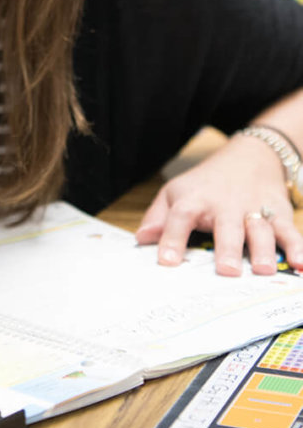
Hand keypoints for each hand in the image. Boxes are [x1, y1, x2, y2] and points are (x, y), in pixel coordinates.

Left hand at [135, 134, 302, 275]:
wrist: (248, 156)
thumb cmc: (205, 183)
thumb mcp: (176, 192)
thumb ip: (158, 217)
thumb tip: (141, 239)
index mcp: (195, 200)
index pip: (180, 216)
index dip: (171, 238)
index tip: (166, 261)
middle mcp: (225, 205)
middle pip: (225, 226)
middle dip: (226, 248)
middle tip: (227, 271)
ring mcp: (255, 209)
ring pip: (260, 229)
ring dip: (262, 249)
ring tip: (263, 270)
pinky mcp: (280, 214)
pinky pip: (291, 232)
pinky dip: (299, 248)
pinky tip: (301, 265)